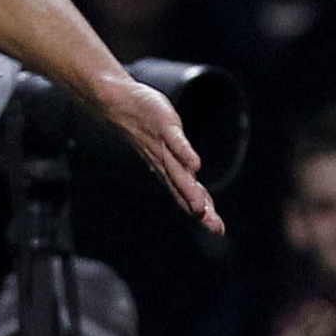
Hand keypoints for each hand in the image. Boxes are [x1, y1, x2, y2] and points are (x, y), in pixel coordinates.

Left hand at [96, 73, 223, 233]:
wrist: (116, 105)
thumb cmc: (144, 128)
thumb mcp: (166, 150)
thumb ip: (181, 167)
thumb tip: (194, 183)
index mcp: (168, 171)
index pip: (187, 196)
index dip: (202, 213)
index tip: (219, 230)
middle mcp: (165, 163)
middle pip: (183, 191)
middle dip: (199, 210)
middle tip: (214, 227)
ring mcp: (163, 146)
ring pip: (178, 173)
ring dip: (189, 191)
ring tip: (201, 208)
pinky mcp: (165, 127)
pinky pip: (176, 142)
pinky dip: (185, 154)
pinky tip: (196, 165)